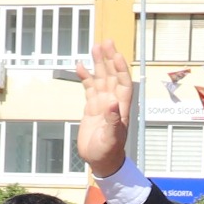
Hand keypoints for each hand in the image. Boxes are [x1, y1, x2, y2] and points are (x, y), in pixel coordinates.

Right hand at [76, 40, 132, 177]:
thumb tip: (113, 104)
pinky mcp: (92, 107)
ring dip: (99, 63)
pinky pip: (89, 87)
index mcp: (121, 108)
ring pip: (101, 78)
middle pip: (112, 75)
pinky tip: (80, 65)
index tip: (116, 55)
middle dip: (109, 59)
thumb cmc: (109, 152)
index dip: (120, 69)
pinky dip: (85, 76)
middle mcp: (113, 102)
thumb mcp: (111, 139)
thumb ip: (113, 121)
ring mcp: (102, 103)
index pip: (123, 83)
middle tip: (106, 42)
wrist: (101, 161)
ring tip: (95, 47)